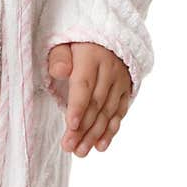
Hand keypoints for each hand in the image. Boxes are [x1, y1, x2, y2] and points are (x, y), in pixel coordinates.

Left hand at [46, 41, 131, 155]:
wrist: (107, 34)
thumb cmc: (77, 42)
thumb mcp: (63, 41)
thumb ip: (59, 57)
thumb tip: (60, 71)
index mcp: (92, 56)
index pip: (84, 84)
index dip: (78, 106)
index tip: (71, 125)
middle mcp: (110, 69)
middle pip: (96, 103)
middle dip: (83, 128)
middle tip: (69, 147)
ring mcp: (120, 81)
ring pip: (108, 111)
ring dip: (95, 134)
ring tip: (80, 152)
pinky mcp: (126, 90)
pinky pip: (119, 113)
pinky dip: (110, 130)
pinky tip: (101, 146)